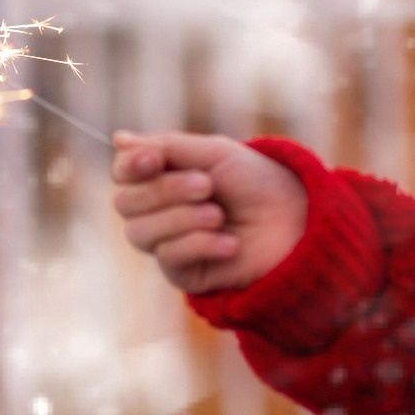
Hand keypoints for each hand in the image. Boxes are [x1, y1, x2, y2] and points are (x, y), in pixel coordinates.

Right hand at [109, 131, 306, 295]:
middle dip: (165, 191)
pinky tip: (230, 243)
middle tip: (208, 185)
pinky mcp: (185, 274)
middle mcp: (159, 212)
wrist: (297, 223)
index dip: (131, 167)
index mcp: (163, 178)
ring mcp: (170, 244)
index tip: (153, 159)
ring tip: (219, 215)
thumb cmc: (258, 183)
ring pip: (140, 233)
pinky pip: (169, 259)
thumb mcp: (215, 154)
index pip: (124, 174)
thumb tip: (117, 139)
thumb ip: (167, 147)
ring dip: (182, 219)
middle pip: (126, 204)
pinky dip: (200, 245)